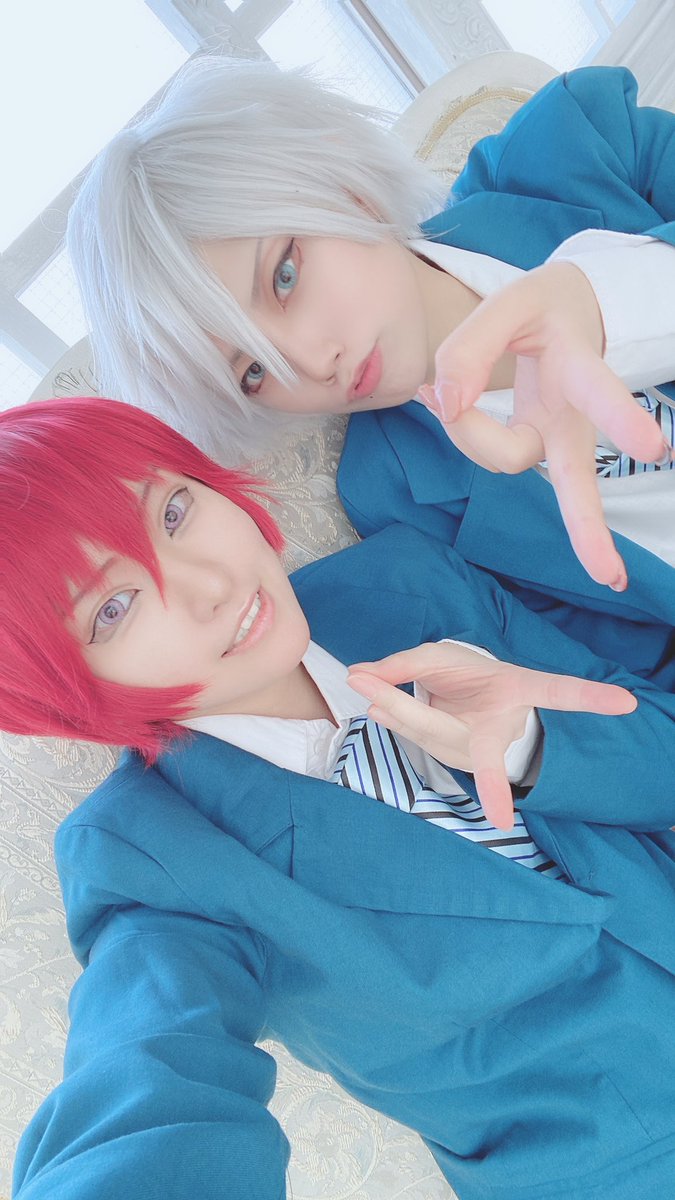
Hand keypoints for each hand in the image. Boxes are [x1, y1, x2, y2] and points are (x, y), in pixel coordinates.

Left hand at [347, 642, 635, 830]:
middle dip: (409, 710)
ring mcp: (481, 750)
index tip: (626, 703)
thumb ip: (404, 663)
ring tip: (365, 682)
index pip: (561, 691)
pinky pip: (418, 738)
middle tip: (366, 683)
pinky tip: (378, 704)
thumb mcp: (441, 655)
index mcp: (521, 690)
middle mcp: (505, 726)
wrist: (473, 704)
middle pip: (454, 725)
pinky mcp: (458, 760)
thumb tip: (362, 676)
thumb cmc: (466, 674)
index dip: (591, 697)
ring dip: (393, 710)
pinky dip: (392, 716)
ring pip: (426, 734)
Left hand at [417, 262, 670, 589]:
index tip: (655, 450)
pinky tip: (431, 398)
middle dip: (590, 530)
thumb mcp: (511, 301)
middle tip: (609, 578)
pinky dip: (455, 427)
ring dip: (462, 429)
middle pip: (579, 481)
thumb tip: (446, 403)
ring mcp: (554, 442)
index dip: (622, 419)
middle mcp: (573, 419)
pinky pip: (485, 453)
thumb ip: (471, 346)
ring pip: (505, 460)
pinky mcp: (532, 449)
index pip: (601, 393)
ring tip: (435, 386)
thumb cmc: (543, 310)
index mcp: (581, 369)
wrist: (570, 311)